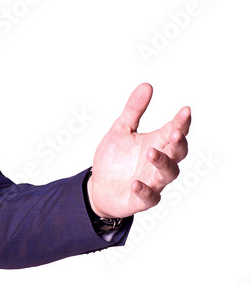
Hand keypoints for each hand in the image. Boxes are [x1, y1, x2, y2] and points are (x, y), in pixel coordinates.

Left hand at [88, 83, 190, 218]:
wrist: (99, 186)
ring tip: (150, 152)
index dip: (182, 123)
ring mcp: (153, 181)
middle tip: (175, 132)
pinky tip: (135, 183)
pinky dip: (144, 190)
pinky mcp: (142, 199)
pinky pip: (149, 197)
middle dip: (178, 143)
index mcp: (157, 143)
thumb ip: (134, 110)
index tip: (185, 111)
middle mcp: (159, 162)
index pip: (175, 131)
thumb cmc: (116, 158)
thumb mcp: (121, 129)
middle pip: (177, 152)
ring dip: (162, 163)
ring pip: (167, 174)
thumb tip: (147, 85)